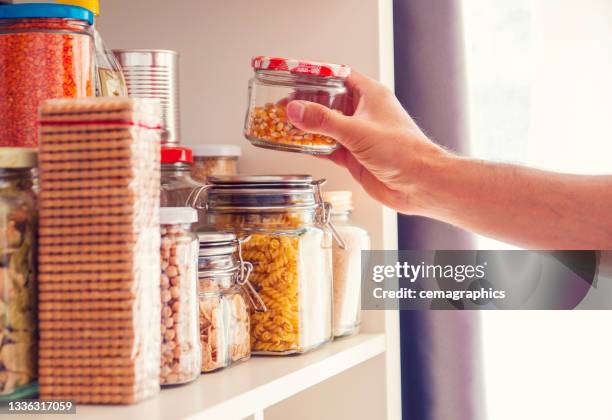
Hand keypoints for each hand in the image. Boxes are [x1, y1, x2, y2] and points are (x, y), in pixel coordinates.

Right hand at [285, 71, 448, 214]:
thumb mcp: (357, 131)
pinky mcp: (355, 156)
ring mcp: (358, 135)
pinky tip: (299, 145)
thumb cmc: (404, 151)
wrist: (419, 184)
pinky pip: (329, 147)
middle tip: (283, 102)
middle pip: (328, 100)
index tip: (294, 76)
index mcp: (370, 95)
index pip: (338, 75)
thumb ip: (324, 121)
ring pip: (327, 125)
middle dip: (306, 102)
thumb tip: (296, 109)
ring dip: (308, 126)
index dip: (316, 75)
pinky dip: (314, 146)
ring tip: (285, 123)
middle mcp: (363, 112)